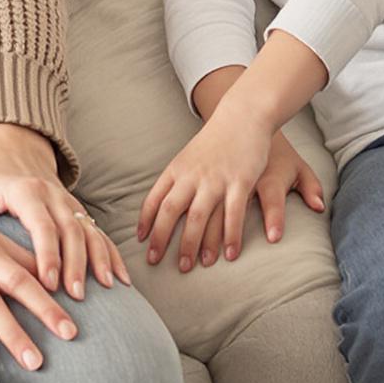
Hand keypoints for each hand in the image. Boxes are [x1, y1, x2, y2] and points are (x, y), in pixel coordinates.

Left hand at [0, 142, 132, 304]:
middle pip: (71, 230)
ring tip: (105, 288)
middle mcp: (53, 194)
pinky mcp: (78, 210)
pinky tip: (121, 278)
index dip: (47, 254)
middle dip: (76, 264)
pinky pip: (99, 232)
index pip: (41, 224)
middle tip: (75, 296)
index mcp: (26, 190)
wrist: (12, 146)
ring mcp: (69, 202)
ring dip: (99, 259)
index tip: (48, 283)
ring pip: (89, 231)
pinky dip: (113, 254)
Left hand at [137, 102, 323, 271]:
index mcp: (177, 169)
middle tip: (156, 262)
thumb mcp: (188, 157)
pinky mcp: (240, 181)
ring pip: (199, 217)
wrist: (243, 115)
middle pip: (172, 211)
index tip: (141, 241)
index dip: (146, 221)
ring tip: (189, 266)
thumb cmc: (215, 140)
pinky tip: (229, 255)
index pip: (155, 198)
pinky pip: (233, 214)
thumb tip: (163, 205)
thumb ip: (177, 180)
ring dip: (192, 244)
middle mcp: (193, 175)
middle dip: (161, 238)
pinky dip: (230, 237)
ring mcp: (216, 179)